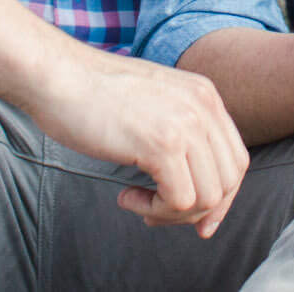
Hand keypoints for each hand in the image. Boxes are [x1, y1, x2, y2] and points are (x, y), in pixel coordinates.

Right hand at [18, 41, 251, 236]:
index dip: (221, 197)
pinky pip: (180, 201)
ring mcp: (185, 123)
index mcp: (205, 94)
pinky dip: (155, 211)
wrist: (57, 75)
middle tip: (159, 212)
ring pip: (208, 197)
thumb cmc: (93, 94)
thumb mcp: (154, 103)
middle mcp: (203, 106)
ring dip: (173, 213)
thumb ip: (181, 132)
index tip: (197, 218)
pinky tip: (127, 197)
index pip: (236, 159)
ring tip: (140, 204)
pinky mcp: (162, 143)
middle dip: (199, 210)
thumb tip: (197, 190)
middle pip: (228, 181)